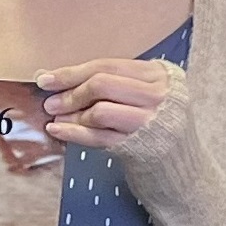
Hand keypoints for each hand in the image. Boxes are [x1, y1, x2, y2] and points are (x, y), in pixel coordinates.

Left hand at [36, 56, 177, 153]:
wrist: (178, 159)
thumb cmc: (153, 119)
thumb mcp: (143, 92)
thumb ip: (111, 82)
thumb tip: (56, 78)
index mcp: (158, 74)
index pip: (108, 66)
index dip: (73, 72)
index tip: (46, 78)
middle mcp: (157, 94)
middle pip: (103, 85)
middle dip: (71, 93)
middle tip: (50, 102)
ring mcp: (149, 121)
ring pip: (100, 111)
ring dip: (72, 114)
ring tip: (56, 117)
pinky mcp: (139, 146)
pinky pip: (99, 137)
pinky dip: (74, 132)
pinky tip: (58, 129)